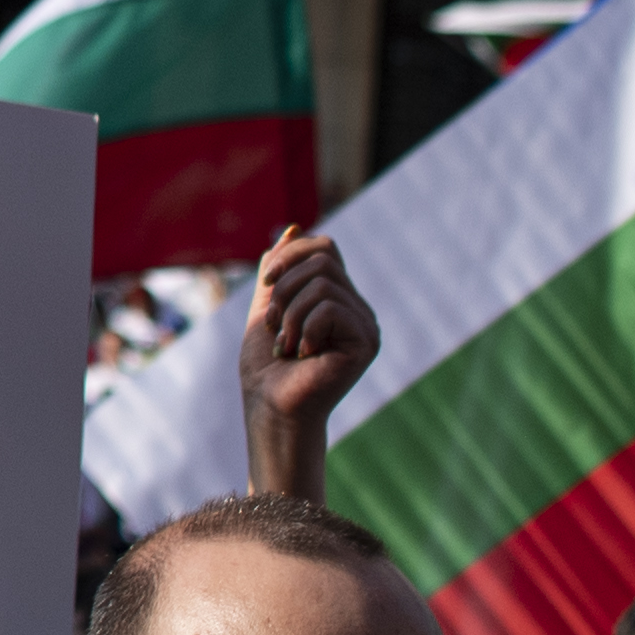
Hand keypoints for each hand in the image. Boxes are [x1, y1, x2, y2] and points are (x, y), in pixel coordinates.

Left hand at [240, 227, 377, 430]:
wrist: (271, 406)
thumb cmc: (267, 365)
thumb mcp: (267, 305)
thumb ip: (280, 269)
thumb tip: (294, 228)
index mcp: (337, 297)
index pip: (324, 248)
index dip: (291, 256)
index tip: (267, 284)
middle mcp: (357, 308)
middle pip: (323, 260)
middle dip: (285, 289)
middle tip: (276, 327)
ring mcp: (366, 324)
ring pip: (324, 284)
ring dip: (291, 314)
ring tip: (287, 345)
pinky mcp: (367, 342)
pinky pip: (330, 307)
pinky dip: (305, 328)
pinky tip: (305, 355)